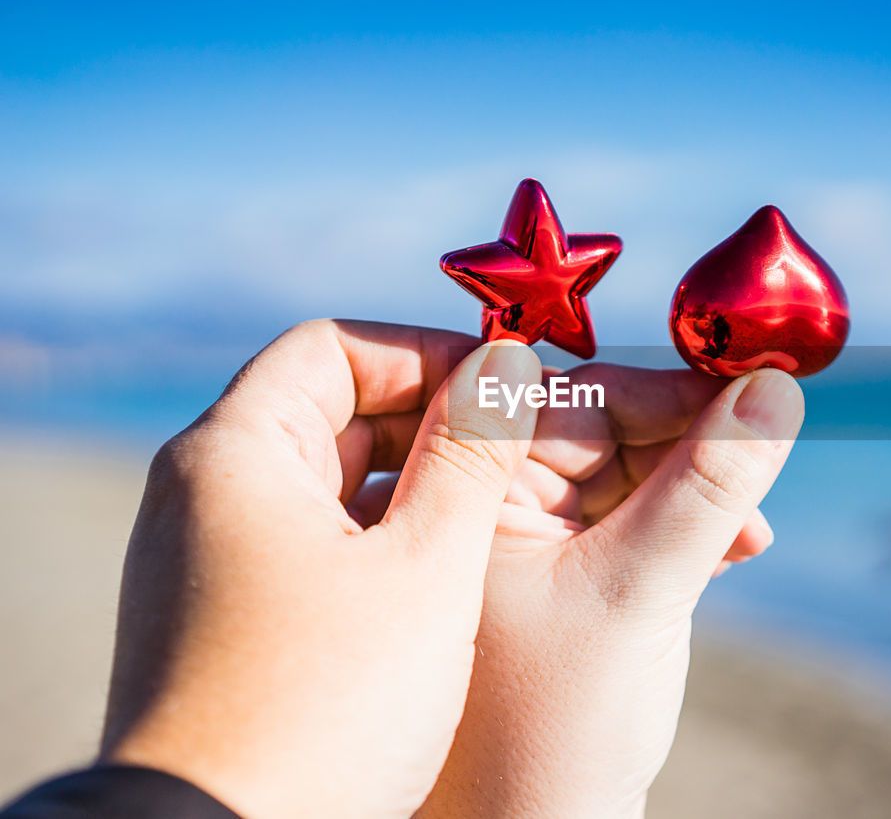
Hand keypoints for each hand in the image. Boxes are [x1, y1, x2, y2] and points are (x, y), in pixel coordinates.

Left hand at [100, 320, 542, 818]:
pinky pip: (312, 539)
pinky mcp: (226, 614)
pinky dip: (380, 535)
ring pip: (329, 479)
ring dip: (415, 481)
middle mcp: (206, 492)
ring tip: (498, 510)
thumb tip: (507, 364)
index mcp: (235, 453)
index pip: (334, 346)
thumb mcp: (428, 570)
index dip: (428, 353)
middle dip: (433, 420)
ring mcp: (210, 557)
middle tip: (519, 448)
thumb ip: (472, 456)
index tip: (505, 386)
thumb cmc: (324, 708)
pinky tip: (446, 573)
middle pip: (331, 408)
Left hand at [416, 363, 803, 817]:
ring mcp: (498, 550)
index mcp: (448, 494)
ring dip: (687, 494)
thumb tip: (772, 389)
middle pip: (586, 426)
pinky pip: (609, 525)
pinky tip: (725, 556)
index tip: (744, 390)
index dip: (652, 386)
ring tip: (748, 538)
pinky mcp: (539, 587)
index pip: (551, 393)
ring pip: (608, 476)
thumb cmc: (542, 740)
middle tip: (756, 464)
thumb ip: (705, 484)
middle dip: (678, 447)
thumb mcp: (633, 590)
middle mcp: (459, 508)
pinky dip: (669, 533)